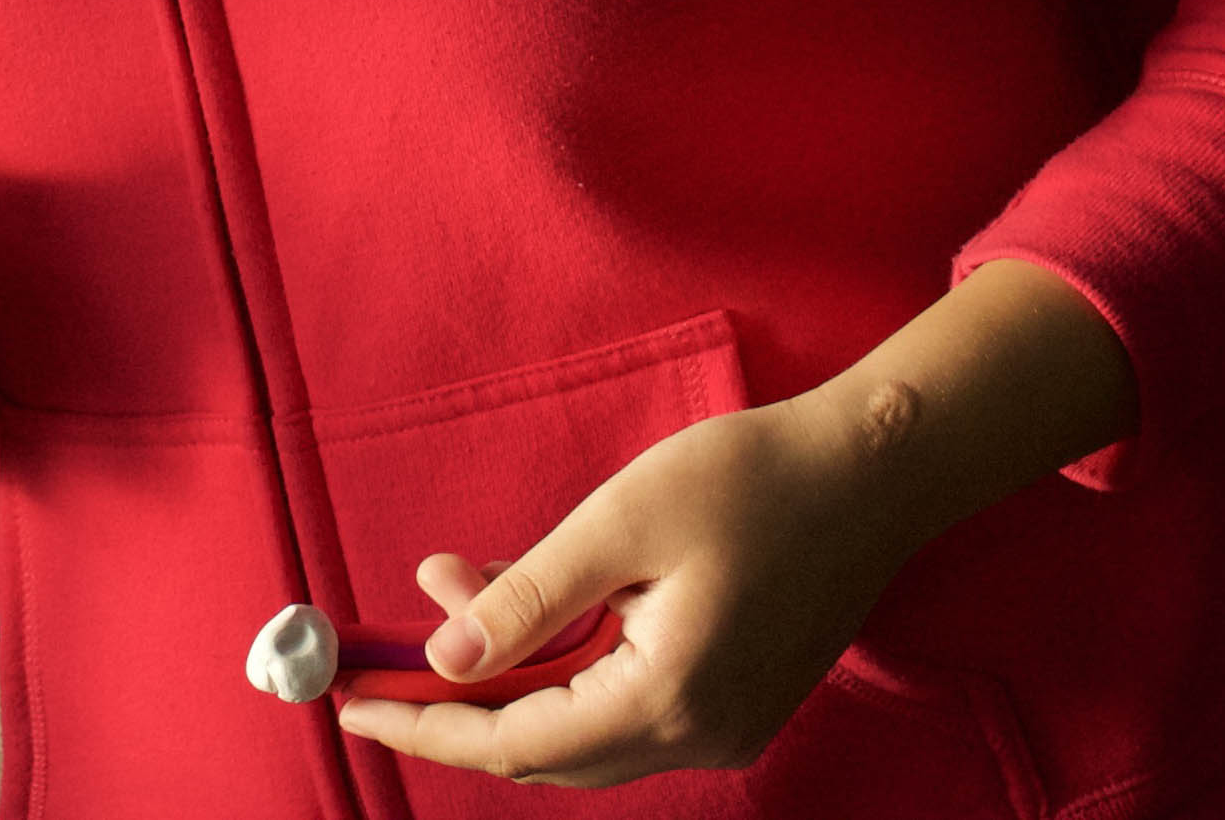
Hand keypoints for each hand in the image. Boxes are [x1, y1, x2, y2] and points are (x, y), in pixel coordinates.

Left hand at [328, 391, 929, 785]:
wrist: (873, 473)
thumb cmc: (752, 480)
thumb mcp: (619, 522)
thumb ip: (528, 597)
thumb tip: (444, 660)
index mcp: (668, 698)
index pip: (515, 741)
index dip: (426, 725)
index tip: (351, 701)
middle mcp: (701, 736)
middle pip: (543, 751)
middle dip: (455, 700)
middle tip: (380, 649)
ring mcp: (723, 728)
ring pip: (580, 732)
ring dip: (505, 676)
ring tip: (447, 587)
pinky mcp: (733, 703)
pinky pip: (620, 708)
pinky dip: (558, 670)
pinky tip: (524, 605)